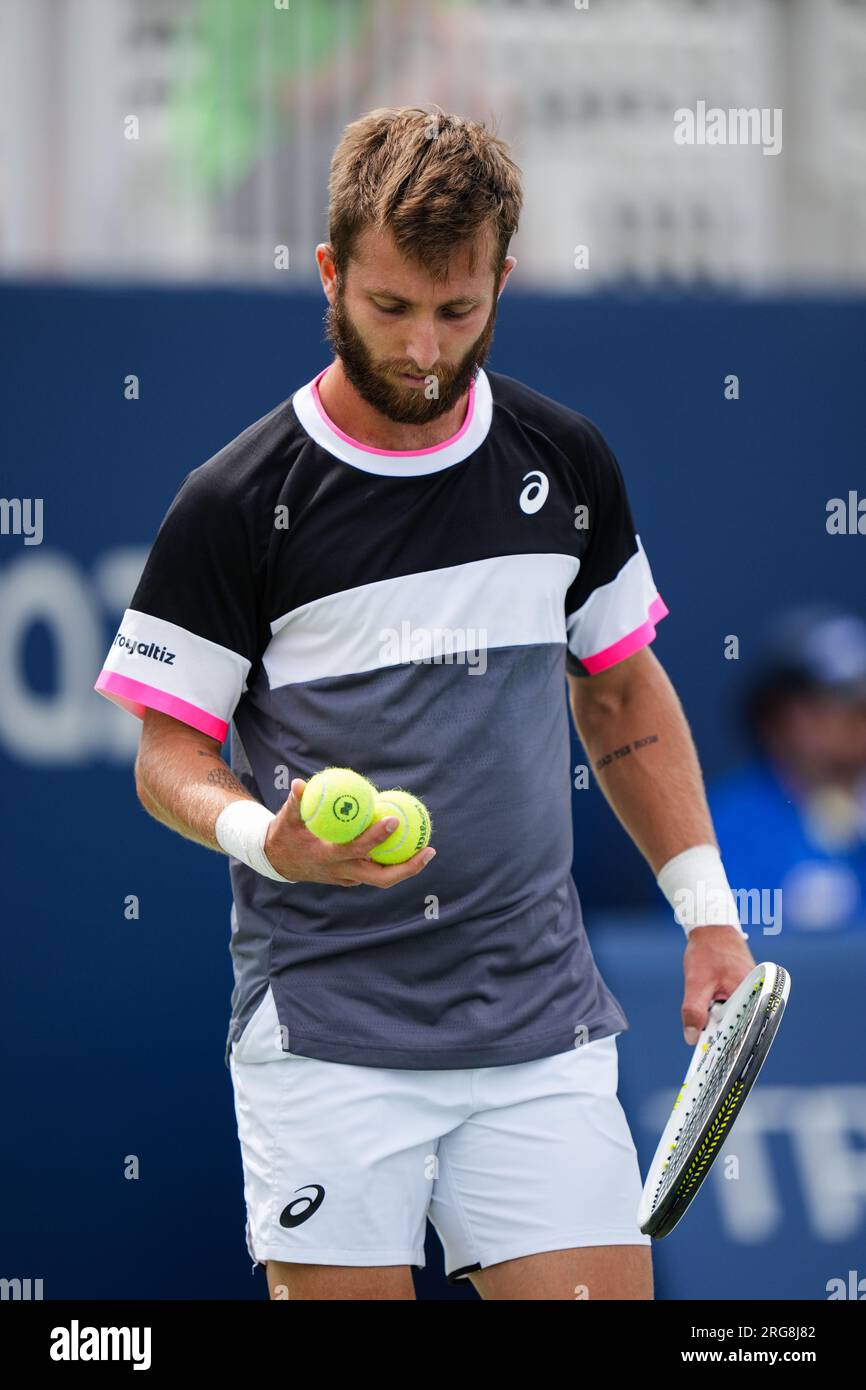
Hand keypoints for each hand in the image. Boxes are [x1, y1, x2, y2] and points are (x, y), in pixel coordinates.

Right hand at [263, 778, 436, 887]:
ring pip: (382, 878)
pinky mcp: (351, 878)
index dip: (376, 838)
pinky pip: (376, 871)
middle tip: (429, 849)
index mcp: (328, 858)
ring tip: (427, 849)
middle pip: (382, 879)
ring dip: (406, 867)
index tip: (394, 820)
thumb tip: (299, 783)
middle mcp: (342, 873)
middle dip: (408, 868)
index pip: (357, 849)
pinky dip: (392, 861)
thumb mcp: (286, 819)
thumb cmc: (285, 835)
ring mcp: (348, 878)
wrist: (278, 862)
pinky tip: (406, 844)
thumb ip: (295, 803)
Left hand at [681, 924, 755, 1044]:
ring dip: (723, 1027)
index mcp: (752, 993)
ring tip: (709, 1040)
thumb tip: (692, 1038)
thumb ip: (693, 1010)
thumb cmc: (707, 952)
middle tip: (709, 1055)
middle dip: (725, 1038)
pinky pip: (736, 1010)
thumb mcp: (696, 982)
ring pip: (738, 1019)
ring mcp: (754, 993)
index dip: (730, 1046)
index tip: (717, 1062)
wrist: (712, 928)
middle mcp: (759, 995)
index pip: (745, 1028)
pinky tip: (711, 1025)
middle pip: (742, 1026)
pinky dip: (724, 1017)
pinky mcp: (747, 992)